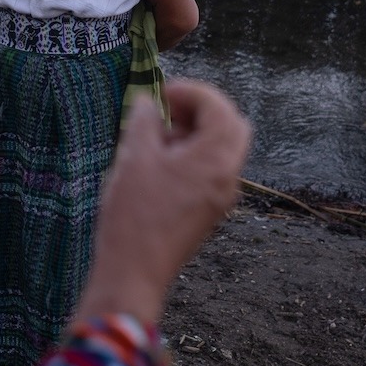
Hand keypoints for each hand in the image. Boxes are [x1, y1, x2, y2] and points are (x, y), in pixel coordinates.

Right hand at [75, 81, 251, 327]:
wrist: (134, 274)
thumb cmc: (134, 214)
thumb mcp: (134, 156)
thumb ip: (144, 120)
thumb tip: (147, 103)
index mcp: (217, 159)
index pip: (219, 107)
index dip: (191, 91)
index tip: (160, 91)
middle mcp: (229, 177)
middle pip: (231, 126)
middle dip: (201, 110)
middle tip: (167, 109)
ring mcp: (222, 197)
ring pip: (222, 150)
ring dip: (196, 133)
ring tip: (156, 136)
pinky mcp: (209, 212)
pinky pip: (212, 172)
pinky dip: (193, 156)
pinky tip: (158, 164)